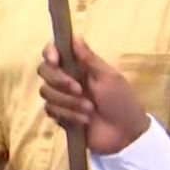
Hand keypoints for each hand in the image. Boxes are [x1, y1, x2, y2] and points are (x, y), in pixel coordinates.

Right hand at [38, 36, 149, 155]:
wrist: (125, 135)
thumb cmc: (121, 101)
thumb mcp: (109, 77)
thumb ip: (89, 58)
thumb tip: (75, 34)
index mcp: (78, 66)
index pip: (53, 52)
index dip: (49, 53)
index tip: (55, 61)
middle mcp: (66, 78)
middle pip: (43, 71)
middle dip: (59, 80)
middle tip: (79, 90)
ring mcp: (62, 97)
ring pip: (46, 92)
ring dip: (68, 101)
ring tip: (89, 109)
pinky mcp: (59, 115)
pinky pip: (50, 110)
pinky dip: (68, 114)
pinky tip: (84, 120)